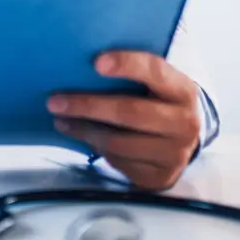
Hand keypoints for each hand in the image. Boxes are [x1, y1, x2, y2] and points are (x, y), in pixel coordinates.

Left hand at [48, 52, 201, 190]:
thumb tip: (83, 63)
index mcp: (183, 90)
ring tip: (60, 119)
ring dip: (83, 130)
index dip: (126, 64)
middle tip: (55, 101)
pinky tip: (81, 135)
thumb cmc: (160, 100)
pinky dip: (96, 148)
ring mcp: (173, 154)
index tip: (96, 62)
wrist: (185, 138)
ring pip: (118, 142)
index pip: (155, 71)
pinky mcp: (158, 176)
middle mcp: (184, 123)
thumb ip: (133, 73)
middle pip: (130, 112)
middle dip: (88, 106)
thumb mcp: (157, 83)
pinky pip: (118, 162)